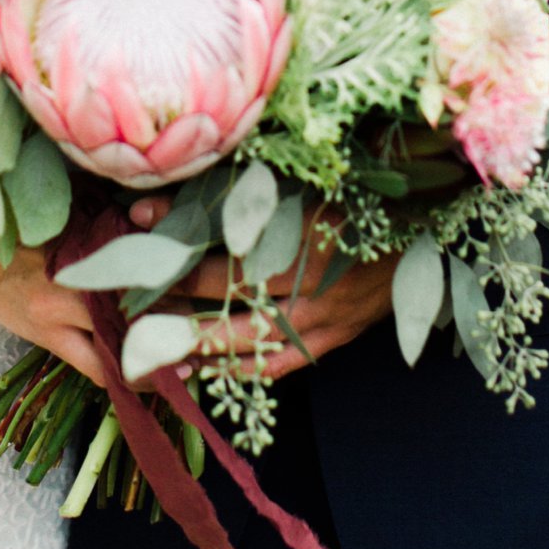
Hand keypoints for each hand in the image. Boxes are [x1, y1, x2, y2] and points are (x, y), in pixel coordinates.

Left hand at [131, 196, 394, 381]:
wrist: (424, 242)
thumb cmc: (361, 205)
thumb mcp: (311, 188)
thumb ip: (256, 189)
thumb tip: (196, 179)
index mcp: (305, 234)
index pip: (225, 230)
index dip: (179, 228)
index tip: (136, 218)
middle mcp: (310, 283)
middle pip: (225, 291)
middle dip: (171, 290)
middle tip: (123, 287)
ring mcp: (319, 320)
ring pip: (243, 338)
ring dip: (193, 339)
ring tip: (144, 338)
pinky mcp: (327, 343)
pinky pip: (272, 366)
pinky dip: (232, 370)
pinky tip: (196, 369)